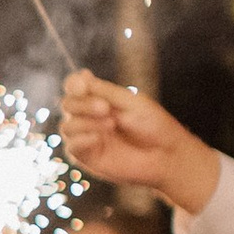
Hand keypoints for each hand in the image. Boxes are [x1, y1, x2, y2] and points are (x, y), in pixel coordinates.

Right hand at [59, 68, 218, 213]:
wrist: (166, 155)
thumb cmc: (153, 125)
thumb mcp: (130, 101)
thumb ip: (103, 90)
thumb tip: (80, 76)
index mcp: (100, 100)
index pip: (75, 88)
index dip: (74, 84)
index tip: (83, 86)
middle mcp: (90, 117)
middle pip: (67, 104)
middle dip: (83, 104)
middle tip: (106, 109)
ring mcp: (87, 137)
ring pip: (66, 126)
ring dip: (85, 122)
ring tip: (111, 124)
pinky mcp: (88, 158)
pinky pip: (71, 147)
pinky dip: (82, 139)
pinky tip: (99, 138)